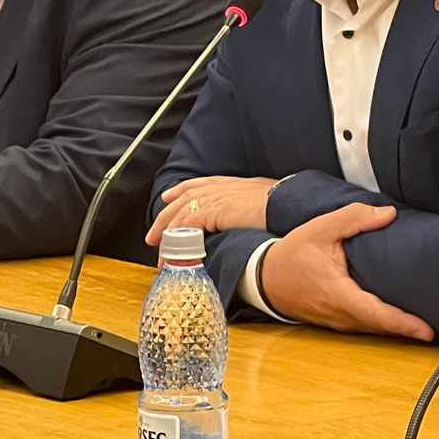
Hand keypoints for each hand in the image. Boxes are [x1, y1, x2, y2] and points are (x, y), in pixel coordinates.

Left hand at [147, 175, 277, 246]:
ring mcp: (213, 198)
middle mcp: (217, 188)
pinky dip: (176, 240)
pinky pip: (185, 225)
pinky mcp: (211, 211)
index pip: (197, 184)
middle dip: (164, 218)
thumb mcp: (266, 199)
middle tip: (153, 236)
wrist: (285, 203)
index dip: (179, 191)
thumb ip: (253, 204)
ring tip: (161, 255)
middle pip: (181, 199)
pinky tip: (172, 253)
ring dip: (167, 236)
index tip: (168, 197)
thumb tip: (254, 215)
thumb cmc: (282, 203)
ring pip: (179, 215)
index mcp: (229, 183)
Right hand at [259, 203, 433, 341]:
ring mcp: (339, 323)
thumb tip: (389, 214)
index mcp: (339, 295)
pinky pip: (367, 326)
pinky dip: (386, 323)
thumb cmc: (292, 254)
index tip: (427, 331)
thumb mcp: (321, 228)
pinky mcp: (338, 322)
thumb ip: (355, 218)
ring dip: (400, 327)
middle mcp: (341, 315)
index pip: (377, 314)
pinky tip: (402, 317)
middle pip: (382, 326)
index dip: (403, 324)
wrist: (264, 278)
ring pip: (375, 329)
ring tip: (428, 321)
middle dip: (411, 328)